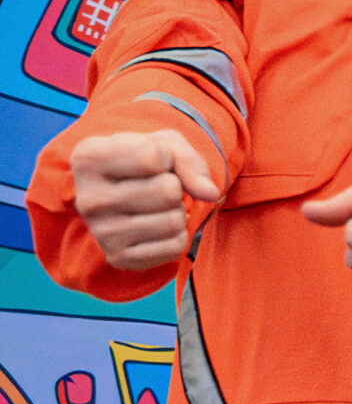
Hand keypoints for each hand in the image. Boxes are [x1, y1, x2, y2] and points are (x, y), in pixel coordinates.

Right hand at [71, 131, 218, 272]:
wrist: (119, 194)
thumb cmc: (143, 162)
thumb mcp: (164, 145)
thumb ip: (189, 161)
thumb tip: (211, 194)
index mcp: (89, 158)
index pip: (154, 157)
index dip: (166, 158)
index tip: (150, 162)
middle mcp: (88, 198)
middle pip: (168, 192)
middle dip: (174, 188)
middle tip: (156, 188)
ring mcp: (101, 232)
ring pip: (174, 222)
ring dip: (177, 213)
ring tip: (156, 207)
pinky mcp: (118, 258)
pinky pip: (174, 247)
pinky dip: (176, 236)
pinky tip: (156, 227)